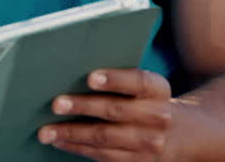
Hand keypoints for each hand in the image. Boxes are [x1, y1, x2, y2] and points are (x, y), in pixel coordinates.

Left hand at [37, 69, 172, 160]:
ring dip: (72, 134)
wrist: (179, 134)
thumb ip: (118, 79)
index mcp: (158, 90)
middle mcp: (158, 117)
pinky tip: (59, 141)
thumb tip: (71, 72)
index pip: (138, 81)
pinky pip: (103, 156)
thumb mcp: (143, 87)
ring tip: (46, 131)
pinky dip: (77, 148)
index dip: (115, 79)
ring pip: (105, 138)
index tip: (90, 77)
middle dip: (83, 107)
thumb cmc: (145, 100)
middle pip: (116, 111)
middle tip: (56, 104)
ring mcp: (149, 144)